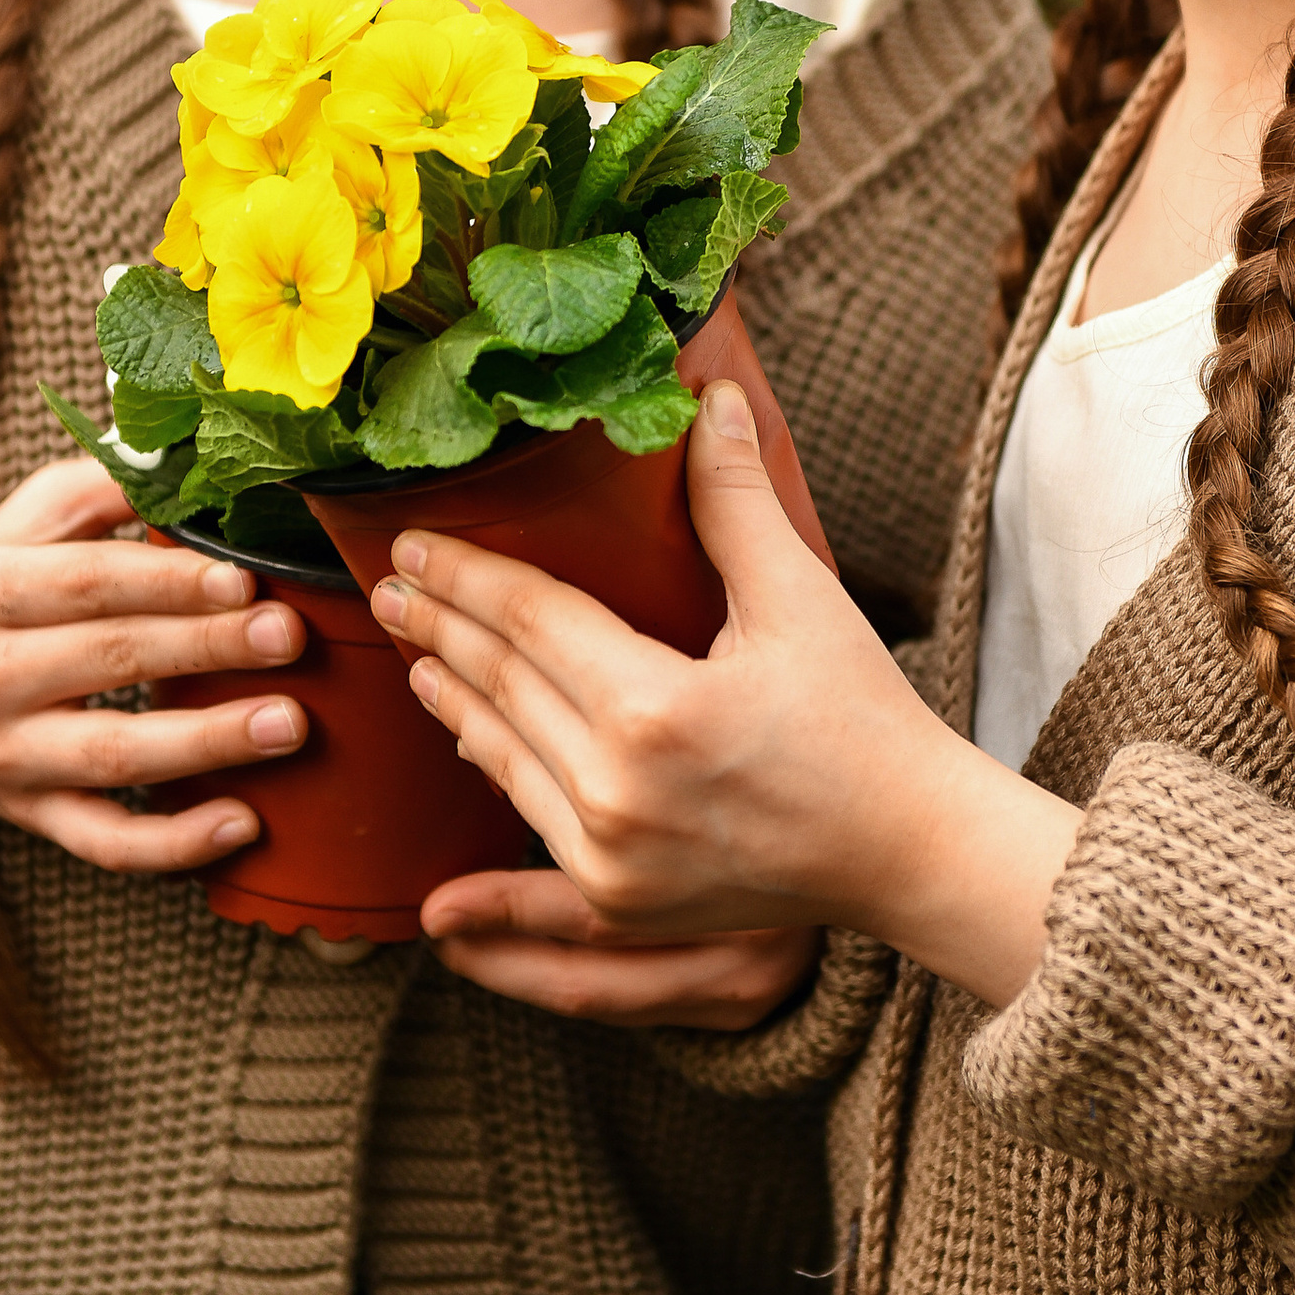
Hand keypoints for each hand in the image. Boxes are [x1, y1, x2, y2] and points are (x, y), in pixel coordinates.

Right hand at [0, 456, 308, 873]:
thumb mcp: (25, 521)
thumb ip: (105, 487)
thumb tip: (197, 457)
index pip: (88, 582)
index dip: (169, 580)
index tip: (245, 576)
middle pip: (110, 660)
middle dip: (208, 647)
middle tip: (292, 636)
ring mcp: (6, 755)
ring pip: (112, 755)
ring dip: (207, 743)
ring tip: (292, 724)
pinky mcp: (30, 816)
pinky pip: (103, 842)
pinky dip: (172, 843)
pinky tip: (244, 823)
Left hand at [372, 381, 1079, 1008]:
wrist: (906, 851)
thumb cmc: (861, 717)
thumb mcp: (801, 599)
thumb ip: (737, 501)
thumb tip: (710, 395)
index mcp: (655, 712)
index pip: (532, 621)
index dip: (467, 575)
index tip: (412, 543)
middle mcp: (617, 791)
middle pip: (503, 685)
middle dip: (439, 627)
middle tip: (388, 585)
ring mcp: (610, 857)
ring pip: (502, 754)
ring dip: (452, 696)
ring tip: (413, 649)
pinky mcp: (616, 898)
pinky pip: (531, 815)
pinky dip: (494, 763)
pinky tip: (468, 728)